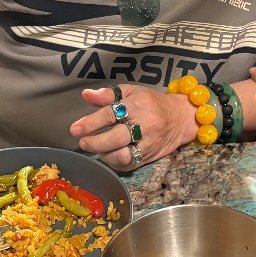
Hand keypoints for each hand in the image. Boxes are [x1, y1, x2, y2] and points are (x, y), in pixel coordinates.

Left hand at [68, 85, 193, 170]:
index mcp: (138, 104)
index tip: (75, 129)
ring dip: (105, 154)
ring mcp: (148, 143)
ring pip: (123, 156)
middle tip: (83, 142)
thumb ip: (108, 95)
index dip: (91, 123)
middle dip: (95, 142)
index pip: (111, 114)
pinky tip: (109, 155)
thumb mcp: (131, 92)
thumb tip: (86, 95)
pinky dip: (115, 162)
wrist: (181, 118)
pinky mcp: (150, 156)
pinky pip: (129, 164)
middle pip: (116, 138)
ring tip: (97, 148)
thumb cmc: (152, 102)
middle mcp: (145, 124)